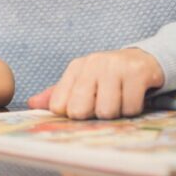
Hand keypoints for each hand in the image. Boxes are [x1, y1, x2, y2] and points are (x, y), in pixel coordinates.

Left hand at [27, 48, 164, 119]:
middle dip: (92, 115)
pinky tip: (133, 97)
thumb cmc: (107, 76)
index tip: (83, 109)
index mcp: (76, 67)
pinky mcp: (137, 72)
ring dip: (116, 113)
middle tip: (102, 107)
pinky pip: (130, 108)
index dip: (72, 114)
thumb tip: (32, 103)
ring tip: (120, 100)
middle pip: (80, 110)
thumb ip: (58, 94)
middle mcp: (93, 63)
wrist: (143, 60)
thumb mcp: (82, 82)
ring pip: (107, 111)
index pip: (59, 105)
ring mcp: (115, 66)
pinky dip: (133, 110)